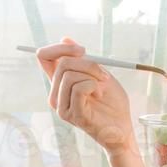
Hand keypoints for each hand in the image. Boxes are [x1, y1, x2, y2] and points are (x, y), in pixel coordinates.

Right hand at [34, 36, 134, 155]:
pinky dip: (94, 86)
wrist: (123, 127)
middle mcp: (56, 95)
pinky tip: (100, 95)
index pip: (44, 57)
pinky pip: (79, 87)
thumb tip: (65, 39)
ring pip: (70, 75)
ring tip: (102, 88)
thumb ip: (82, 59)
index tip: (81, 50)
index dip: (59, 48)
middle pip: (62, 63)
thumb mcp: (99, 74)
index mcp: (60, 84)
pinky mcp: (71, 114)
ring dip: (93, 76)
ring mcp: (61, 106)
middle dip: (87, 63)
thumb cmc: (112, 103)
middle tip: (103, 74)